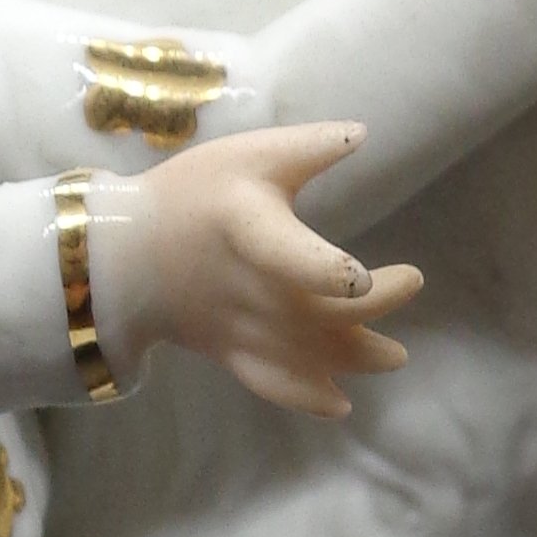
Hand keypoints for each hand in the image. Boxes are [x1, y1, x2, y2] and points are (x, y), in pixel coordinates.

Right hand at [87, 124, 419, 418]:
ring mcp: (242, 328)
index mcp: (251, 232)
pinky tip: (341, 403)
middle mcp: (252, 289)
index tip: (363, 276)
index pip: (291, 258)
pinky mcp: (233, 352)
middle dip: (374, 308)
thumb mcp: (245, 155)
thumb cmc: (191, 195)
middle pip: (319, 313)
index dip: (329, 273)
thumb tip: (361, 133)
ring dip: (358, 360)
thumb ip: (307, 147)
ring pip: (309, 356)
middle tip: (411, 281)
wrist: (125, 256)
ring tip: (395, 356)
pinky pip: (275, 384)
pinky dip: (309, 398)